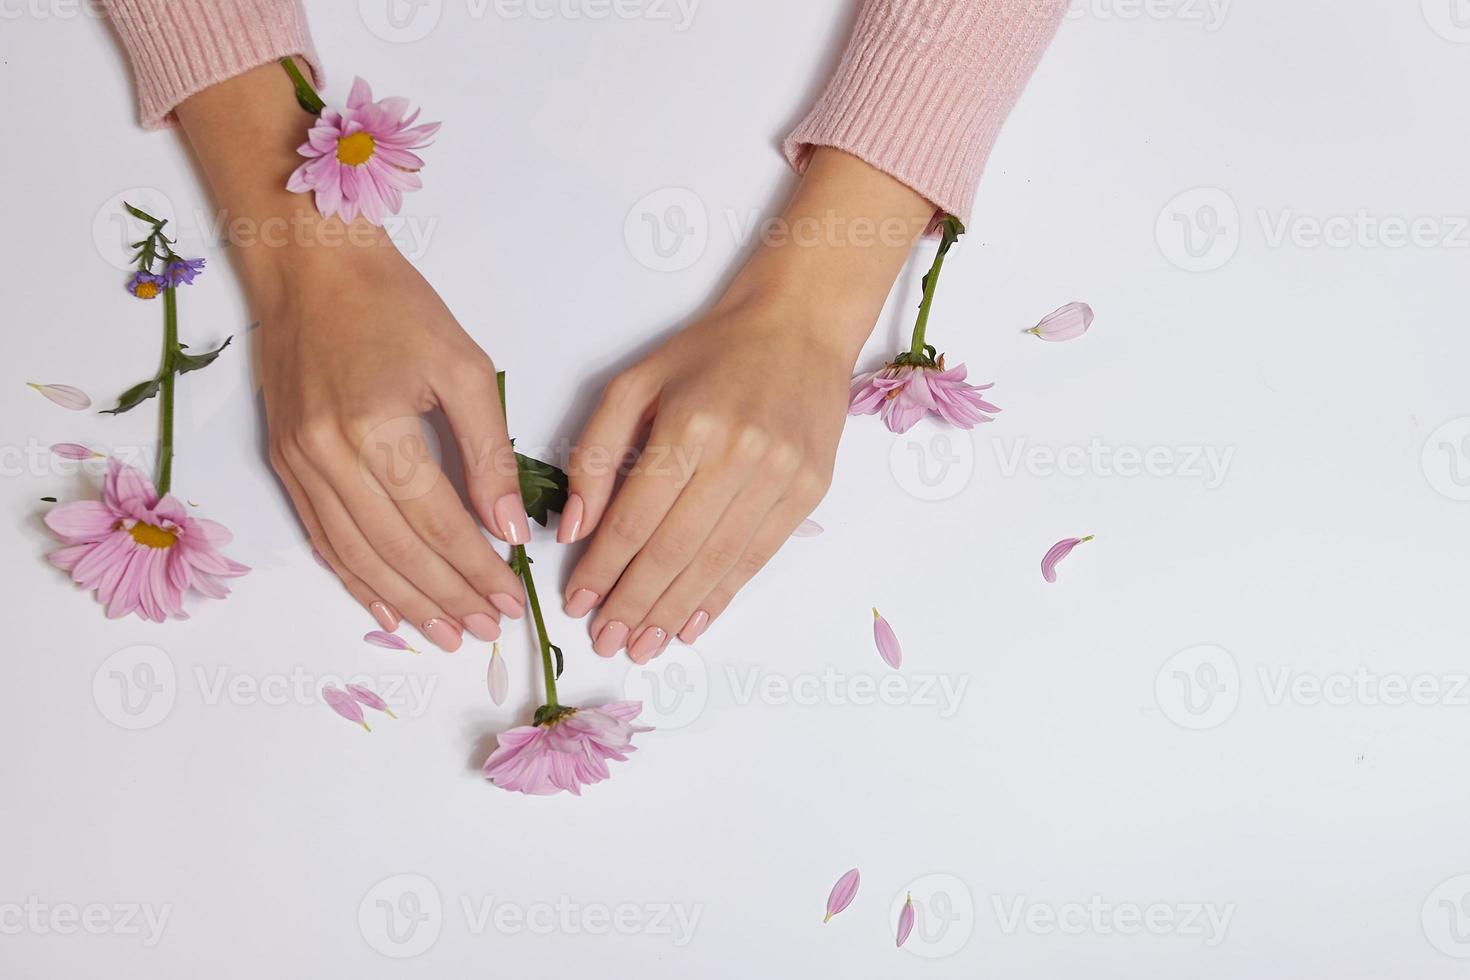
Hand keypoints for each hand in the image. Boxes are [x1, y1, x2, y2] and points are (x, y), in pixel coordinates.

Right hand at [174, 60, 526, 650]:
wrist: (307, 264)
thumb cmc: (393, 304)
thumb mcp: (463, 366)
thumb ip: (489, 451)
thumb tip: (511, 527)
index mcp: (377, 429)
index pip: (438, 522)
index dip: (478, 569)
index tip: (513, 601)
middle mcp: (329, 456)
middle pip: (397, 551)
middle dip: (448, 597)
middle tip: (487, 630)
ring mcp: (299, 464)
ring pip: (357, 556)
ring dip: (404, 602)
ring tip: (447, 634)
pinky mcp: (283, 463)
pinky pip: (321, 538)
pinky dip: (356, 579)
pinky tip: (386, 608)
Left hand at [561, 292, 851, 661]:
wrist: (799, 326)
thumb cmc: (708, 352)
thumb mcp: (633, 383)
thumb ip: (596, 453)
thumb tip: (577, 529)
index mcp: (688, 426)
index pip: (635, 518)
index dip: (603, 569)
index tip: (578, 603)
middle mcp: (738, 455)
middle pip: (674, 551)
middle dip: (634, 605)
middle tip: (607, 642)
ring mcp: (780, 477)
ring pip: (716, 564)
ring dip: (674, 612)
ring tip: (643, 646)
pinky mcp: (808, 491)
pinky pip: (757, 557)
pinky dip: (722, 596)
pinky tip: (692, 624)